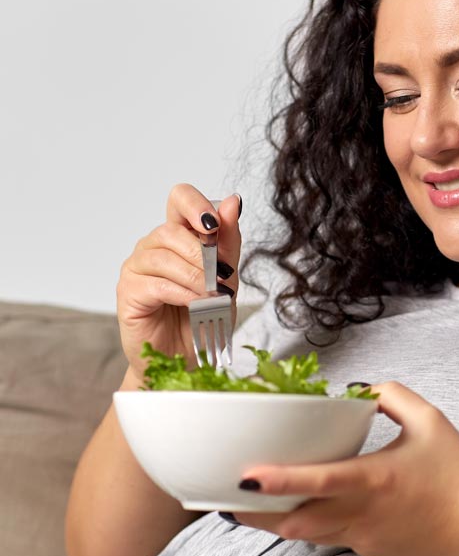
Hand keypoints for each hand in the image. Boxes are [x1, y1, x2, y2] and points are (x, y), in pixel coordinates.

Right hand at [116, 184, 241, 379]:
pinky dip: (183, 293)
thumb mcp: (226, 276)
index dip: (196, 205)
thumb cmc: (204, 315)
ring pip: (164, 257)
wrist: (186, 357)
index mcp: (177, 236)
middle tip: (221, 277)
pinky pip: (157, 284)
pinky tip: (197, 304)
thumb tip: (234, 201)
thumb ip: (228, 240)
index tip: (214, 225)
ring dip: (196, 277)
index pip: (179, 198)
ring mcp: (136, 267)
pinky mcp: (128, 292)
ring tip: (213, 295)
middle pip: (171, 230)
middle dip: (202, 254)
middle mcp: (152, 246)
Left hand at [233, 382, 458, 555]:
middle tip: (223, 494)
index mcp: (376, 478)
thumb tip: (356, 392)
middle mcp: (363, 513)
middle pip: (293, 521)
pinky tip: (299, 510)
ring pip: (305, 534)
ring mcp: (364, 539)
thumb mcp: (431, 420)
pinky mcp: (369, 553)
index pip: (318, 482)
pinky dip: (309, 524)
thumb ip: (392, 395)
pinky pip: (329, 537)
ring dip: (273, 522)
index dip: (277, 481)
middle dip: (254, 512)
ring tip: (244, 504)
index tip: (244, 475)